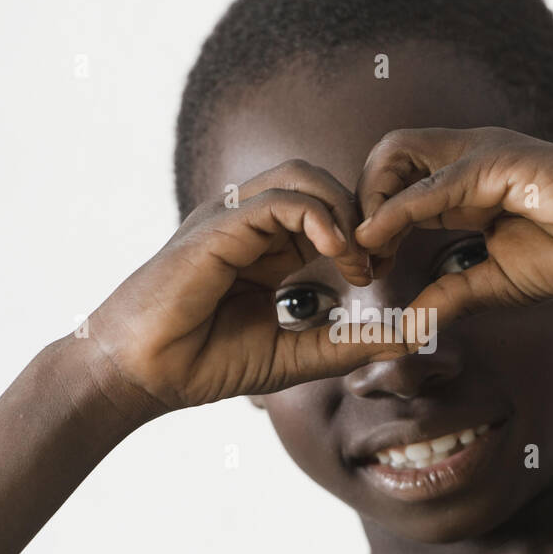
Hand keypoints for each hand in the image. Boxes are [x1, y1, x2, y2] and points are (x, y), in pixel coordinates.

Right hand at [81, 160, 401, 415]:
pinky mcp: (216, 228)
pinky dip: (317, 217)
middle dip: (359, 213)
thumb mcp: (294, 355)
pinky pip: (277, 200)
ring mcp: (228, 219)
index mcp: (262, 246)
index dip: (360, 232)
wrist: (141, 376)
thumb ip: (348, 343)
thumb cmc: (206, 364)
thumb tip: (411, 337)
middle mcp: (245, 223)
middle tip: (377, 264)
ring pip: (300, 177)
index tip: (377, 275)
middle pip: (318, 181)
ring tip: (359, 260)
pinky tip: (336, 252)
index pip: (323, 210)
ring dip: (343, 210)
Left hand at [353, 126, 552, 328]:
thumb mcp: (495, 283)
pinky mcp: (502, 161)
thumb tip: (405, 328)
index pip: (393, 185)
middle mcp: (466, 159)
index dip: (368, 223)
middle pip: (384, 157)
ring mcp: (482, 153)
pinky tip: (379, 238)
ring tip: (366, 248)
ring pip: (397, 154)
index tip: (362, 271)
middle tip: (357, 257)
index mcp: (462, 185)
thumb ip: (448, 296)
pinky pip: (437, 183)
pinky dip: (400, 209)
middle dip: (359, 202)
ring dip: (371, 199)